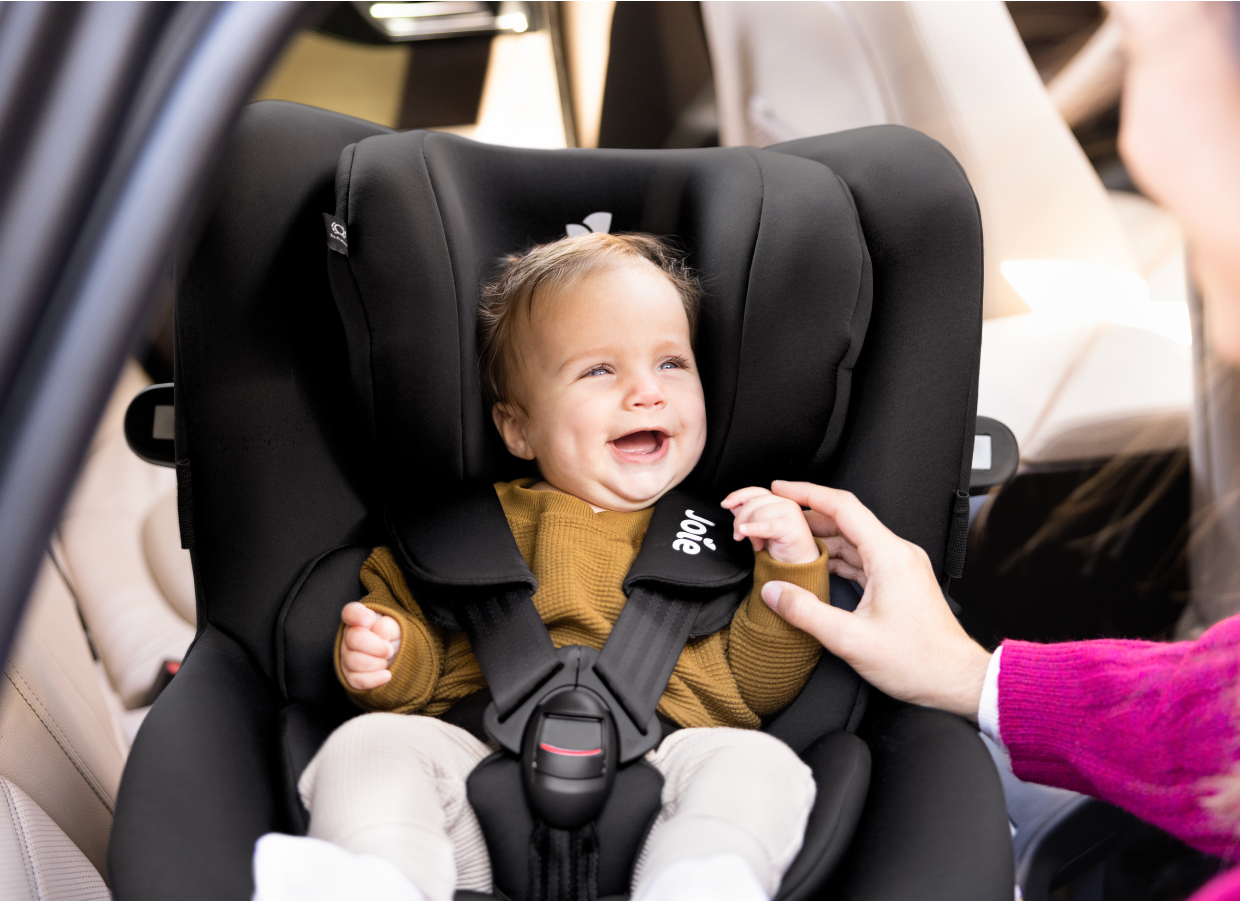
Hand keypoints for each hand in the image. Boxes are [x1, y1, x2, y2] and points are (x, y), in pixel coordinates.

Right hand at [340, 602, 401, 690]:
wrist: (402, 661)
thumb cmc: (398, 640)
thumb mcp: (398, 628)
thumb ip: (387, 625)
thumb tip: (376, 632)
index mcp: (362, 619)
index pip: (350, 612)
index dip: (356, 615)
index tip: (369, 620)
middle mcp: (350, 636)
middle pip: (353, 638)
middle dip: (376, 646)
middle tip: (389, 650)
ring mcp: (348, 656)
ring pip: (353, 661)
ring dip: (377, 663)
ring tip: (387, 661)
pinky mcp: (350, 675)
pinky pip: (356, 679)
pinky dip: (374, 679)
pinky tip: (386, 675)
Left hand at [721, 485, 819, 564]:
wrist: (798, 564)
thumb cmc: (781, 545)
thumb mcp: (759, 527)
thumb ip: (747, 514)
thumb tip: (732, 504)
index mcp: (778, 500)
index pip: (755, 491)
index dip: (738, 496)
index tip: (725, 504)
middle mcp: (786, 502)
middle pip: (753, 502)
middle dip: (740, 519)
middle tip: (739, 535)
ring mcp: (791, 512)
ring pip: (758, 513)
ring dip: (750, 531)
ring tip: (756, 544)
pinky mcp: (792, 526)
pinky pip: (766, 525)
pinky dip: (753, 529)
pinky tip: (745, 533)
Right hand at [757, 481, 991, 718]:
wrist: (955, 679)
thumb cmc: (919, 660)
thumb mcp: (851, 640)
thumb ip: (806, 613)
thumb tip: (774, 592)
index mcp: (889, 556)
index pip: (843, 507)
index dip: (807, 493)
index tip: (781, 487)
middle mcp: (897, 553)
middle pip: (846, 520)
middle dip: (807, 516)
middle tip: (774, 517)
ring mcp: (900, 566)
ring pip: (853, 540)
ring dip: (820, 539)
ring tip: (788, 541)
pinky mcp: (899, 580)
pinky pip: (862, 557)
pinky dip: (836, 558)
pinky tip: (816, 566)